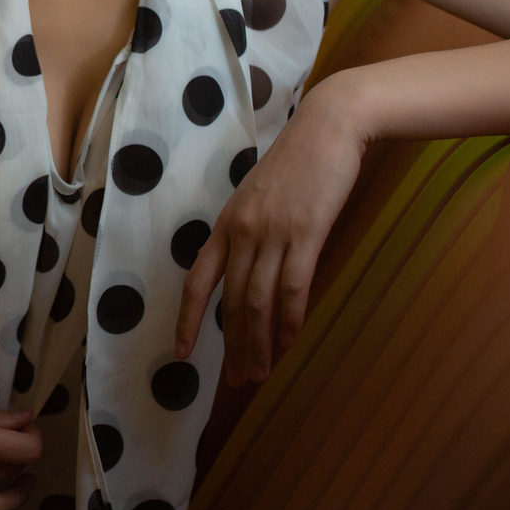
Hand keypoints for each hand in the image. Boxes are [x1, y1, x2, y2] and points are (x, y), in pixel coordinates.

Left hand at [175, 76, 367, 384]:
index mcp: (226, 224)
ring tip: (260, 374)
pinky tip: (290, 343)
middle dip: (232, 345)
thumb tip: (251, 270)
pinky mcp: (305, 234)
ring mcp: (273, 233)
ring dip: (259, 343)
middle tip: (237, 381)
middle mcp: (242, 232)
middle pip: (231, 302)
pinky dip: (290, 321)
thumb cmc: (298, 162)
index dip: (187, 320)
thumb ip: (251, 232)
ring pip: (259, 302)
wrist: (328, 127)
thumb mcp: (260, 197)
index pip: (198, 281)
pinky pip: (293, 288)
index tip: (181, 353)